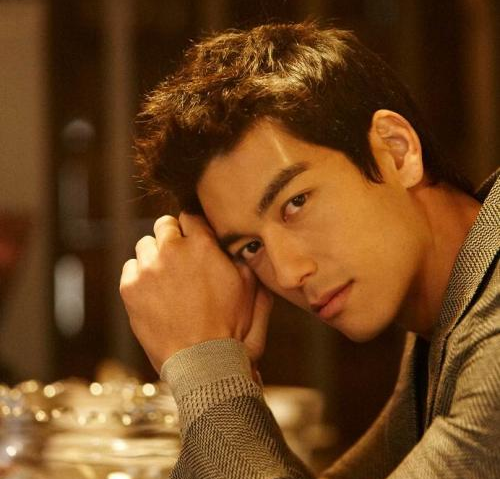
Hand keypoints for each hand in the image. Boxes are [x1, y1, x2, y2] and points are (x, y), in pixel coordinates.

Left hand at [120, 213, 272, 371]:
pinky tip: (153, 292)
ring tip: (166, 277)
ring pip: (145, 245)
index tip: (194, 239)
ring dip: (155, 256)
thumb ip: (236, 256)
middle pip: (164, 224)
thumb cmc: (229, 324)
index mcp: (202, 245)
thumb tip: (229, 242)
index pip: (190, 216)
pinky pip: (130, 267)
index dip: (193, 228)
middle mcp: (172, 250)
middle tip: (179, 257)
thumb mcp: (249, 286)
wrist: (202, 360)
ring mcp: (148, 268)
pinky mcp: (130, 287)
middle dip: (172, 237)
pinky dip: (139, 275)